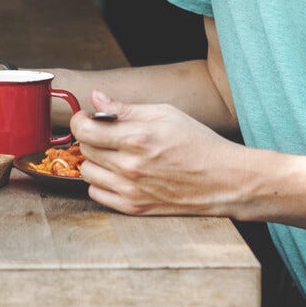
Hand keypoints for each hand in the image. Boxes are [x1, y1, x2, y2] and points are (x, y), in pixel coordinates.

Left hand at [71, 90, 244, 216]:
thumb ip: (125, 108)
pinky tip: (118, 173)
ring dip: (95, 160)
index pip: (84, 129)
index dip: (81, 120)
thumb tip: (96, 99)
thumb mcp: (165, 113)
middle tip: (107, 134)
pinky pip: (97, 194)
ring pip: (87, 172)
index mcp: (137, 138)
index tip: (88, 118)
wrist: (224, 180)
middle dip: (91, 138)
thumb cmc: (198, 143)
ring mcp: (131, 190)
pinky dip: (102, 182)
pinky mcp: (134, 208)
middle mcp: (130, 166)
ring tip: (114, 154)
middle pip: (84, 149)